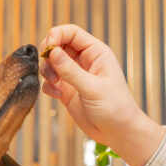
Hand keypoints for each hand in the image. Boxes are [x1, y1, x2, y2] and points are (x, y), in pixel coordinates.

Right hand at [39, 24, 163, 165]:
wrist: (118, 132)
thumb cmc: (115, 108)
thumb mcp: (93, 88)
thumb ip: (71, 71)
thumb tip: (52, 52)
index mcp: (96, 53)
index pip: (72, 33)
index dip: (57, 35)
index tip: (48, 48)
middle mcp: (84, 61)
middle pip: (58, 46)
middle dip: (49, 54)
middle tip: (49, 67)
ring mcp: (74, 76)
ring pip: (51, 63)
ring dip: (47, 71)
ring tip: (55, 84)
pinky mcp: (67, 91)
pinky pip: (50, 81)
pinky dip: (48, 86)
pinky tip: (57, 96)